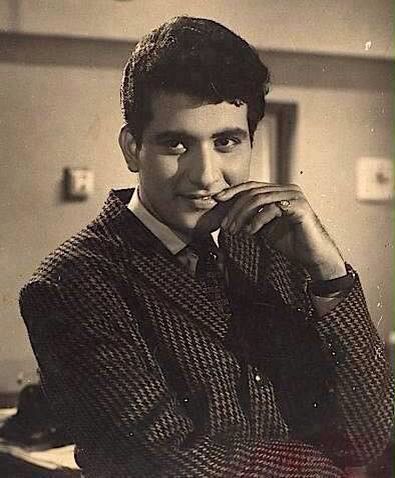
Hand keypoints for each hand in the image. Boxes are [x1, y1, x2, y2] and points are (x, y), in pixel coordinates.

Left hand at [214, 181, 346, 279]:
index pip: (252, 186)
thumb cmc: (291, 242)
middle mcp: (288, 189)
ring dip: (242, 215)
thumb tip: (229, 214)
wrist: (313, 255)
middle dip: (235, 208)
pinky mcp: (299, 207)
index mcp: (279, 191)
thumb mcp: (265, 227)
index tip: (217, 200)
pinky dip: (257, 221)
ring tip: (234, 230)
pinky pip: (271, 209)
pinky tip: (249, 232)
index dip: (233, 192)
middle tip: (225, 224)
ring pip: (259, 199)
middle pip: (253, 191)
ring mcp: (294, 196)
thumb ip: (252, 217)